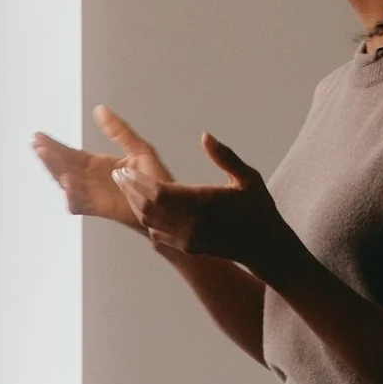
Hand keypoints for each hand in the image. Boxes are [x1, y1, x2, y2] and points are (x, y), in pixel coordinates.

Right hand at [32, 104, 174, 232]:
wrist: (169, 204)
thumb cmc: (155, 179)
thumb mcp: (138, 148)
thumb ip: (118, 131)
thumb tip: (100, 108)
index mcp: (98, 165)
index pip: (70, 154)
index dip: (54, 145)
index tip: (39, 136)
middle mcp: (91, 180)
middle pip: (63, 167)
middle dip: (49, 155)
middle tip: (36, 142)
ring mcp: (94, 194)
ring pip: (66, 183)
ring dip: (54, 170)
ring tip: (45, 155)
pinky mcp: (101, 208)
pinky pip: (80, 203)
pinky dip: (71, 195)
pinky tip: (67, 182)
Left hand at [112, 131, 292, 268]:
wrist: (265, 248)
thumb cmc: (259, 209)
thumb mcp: (248, 178)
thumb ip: (225, 156)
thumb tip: (205, 136)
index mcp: (203, 203)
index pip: (158, 192)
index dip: (137, 181)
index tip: (123, 168)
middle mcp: (191, 223)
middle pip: (148, 207)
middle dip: (129, 189)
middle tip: (117, 174)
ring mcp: (187, 238)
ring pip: (150, 221)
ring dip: (135, 203)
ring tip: (125, 186)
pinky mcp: (187, 247)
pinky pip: (158, 233)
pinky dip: (147, 218)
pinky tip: (143, 205)